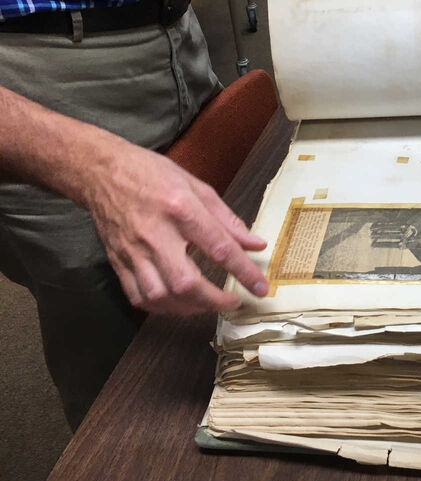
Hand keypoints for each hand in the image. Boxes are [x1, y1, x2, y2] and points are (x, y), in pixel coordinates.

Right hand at [83, 141, 268, 314]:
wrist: (100, 172)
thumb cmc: (151, 174)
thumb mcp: (197, 186)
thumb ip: (227, 220)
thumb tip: (255, 244)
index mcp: (181, 209)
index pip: (219, 248)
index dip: (243, 272)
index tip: (261, 288)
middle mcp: (155, 233)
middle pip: (185, 282)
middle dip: (214, 301)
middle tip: (232, 302)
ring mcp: (133, 251)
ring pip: (160, 296)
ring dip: (189, 308)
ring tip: (207, 304)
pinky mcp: (118, 261)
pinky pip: (138, 296)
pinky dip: (162, 307)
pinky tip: (178, 304)